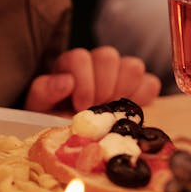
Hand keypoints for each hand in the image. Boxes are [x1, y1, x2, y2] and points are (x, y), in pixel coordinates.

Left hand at [24, 45, 161, 115]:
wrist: (72, 134)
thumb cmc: (53, 118)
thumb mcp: (40, 107)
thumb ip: (44, 90)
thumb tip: (66, 81)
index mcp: (70, 64)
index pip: (79, 57)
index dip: (83, 82)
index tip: (81, 105)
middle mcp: (96, 63)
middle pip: (108, 56)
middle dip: (102, 87)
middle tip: (97, 107)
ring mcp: (120, 73)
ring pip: (132, 66)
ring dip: (123, 91)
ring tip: (111, 110)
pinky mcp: (139, 87)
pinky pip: (150, 82)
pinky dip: (142, 97)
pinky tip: (128, 111)